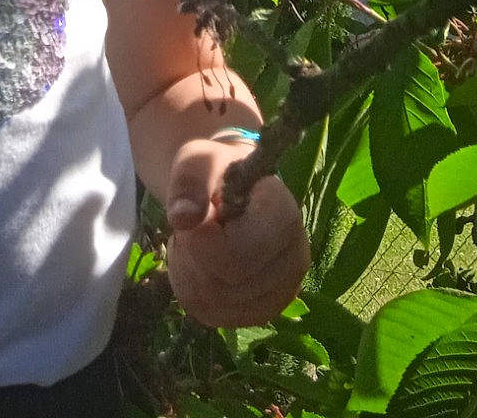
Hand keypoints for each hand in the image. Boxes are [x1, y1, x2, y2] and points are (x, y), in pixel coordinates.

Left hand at [163, 138, 309, 326]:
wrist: (228, 189)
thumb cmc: (216, 170)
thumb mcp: (197, 160)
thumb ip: (189, 181)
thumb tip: (181, 218)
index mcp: (286, 217)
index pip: (239, 254)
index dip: (202, 240)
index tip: (195, 215)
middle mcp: (295, 260)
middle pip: (224, 285)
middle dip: (191, 255)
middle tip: (193, 225)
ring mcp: (281, 291)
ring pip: (214, 305)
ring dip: (187, 272)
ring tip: (197, 242)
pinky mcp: (263, 312)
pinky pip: (212, 317)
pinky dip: (190, 291)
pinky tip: (198, 264)